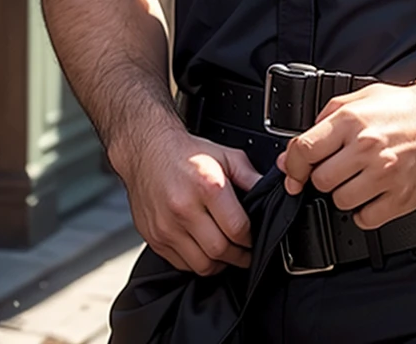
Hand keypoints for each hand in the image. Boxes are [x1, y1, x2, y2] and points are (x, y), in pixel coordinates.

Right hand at [114, 121, 261, 275]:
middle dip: (239, 256)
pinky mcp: (154, 238)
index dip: (251, 239)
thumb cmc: (185, 153)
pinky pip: (181, 264)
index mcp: (207, 186)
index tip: (254, 238)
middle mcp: (184, 209)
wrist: (146, 151)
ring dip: (219, 264)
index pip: (238, 229)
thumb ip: (250, 176)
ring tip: (227, 253)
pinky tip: (204, 249)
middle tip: (245, 251)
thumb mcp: (225, 155)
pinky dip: (197, 262)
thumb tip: (269, 193)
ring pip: (201, 265)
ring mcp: (167, 227)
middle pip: (221, 251)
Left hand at [276, 81, 415, 229]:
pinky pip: (365, 219)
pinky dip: (364, 211)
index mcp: (351, 120)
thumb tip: (293, 152)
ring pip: (340, 202)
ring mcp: (385, 174)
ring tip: (360, 178)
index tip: (295, 172)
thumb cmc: (404, 109)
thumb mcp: (360, 98)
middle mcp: (367, 147)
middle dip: (324, 177)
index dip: (294, 166)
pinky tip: (374, 193)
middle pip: (320, 180)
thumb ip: (324, 120)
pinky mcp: (401, 197)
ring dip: (344, 194)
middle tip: (340, 168)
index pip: (304, 150)